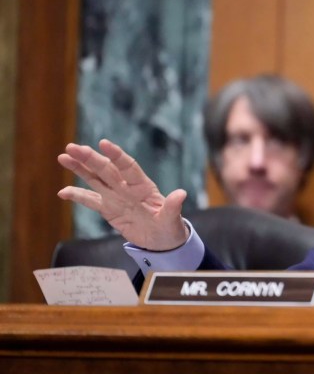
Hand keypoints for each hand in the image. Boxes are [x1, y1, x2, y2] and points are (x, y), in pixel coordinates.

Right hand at [57, 139, 188, 250]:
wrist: (162, 240)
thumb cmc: (170, 226)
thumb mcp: (173, 219)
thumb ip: (173, 207)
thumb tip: (182, 194)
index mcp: (143, 186)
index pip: (128, 167)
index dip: (116, 155)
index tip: (103, 143)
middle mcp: (127, 187)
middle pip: (107, 170)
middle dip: (90, 158)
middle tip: (72, 147)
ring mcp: (116, 197)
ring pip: (95, 179)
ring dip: (80, 169)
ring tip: (63, 157)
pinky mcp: (108, 209)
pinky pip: (90, 201)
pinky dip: (77, 196)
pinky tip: (63, 192)